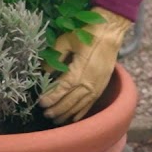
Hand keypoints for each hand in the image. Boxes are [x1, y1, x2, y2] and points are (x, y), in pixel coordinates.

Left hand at [38, 6, 132, 123]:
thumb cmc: (87, 33)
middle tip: (45, 114)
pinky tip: (74, 118)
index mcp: (79, 71)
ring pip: (80, 105)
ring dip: (67, 113)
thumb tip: (43, 71)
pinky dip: (82, 112)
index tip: (41, 103)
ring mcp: (97, 85)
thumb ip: (54, 58)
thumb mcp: (66, 41)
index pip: (62, 89)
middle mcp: (89, 82)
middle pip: (70, 101)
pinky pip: (91, 103)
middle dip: (57, 109)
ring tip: (56, 120)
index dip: (51, 97)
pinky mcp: (102, 85)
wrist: (110, 31)